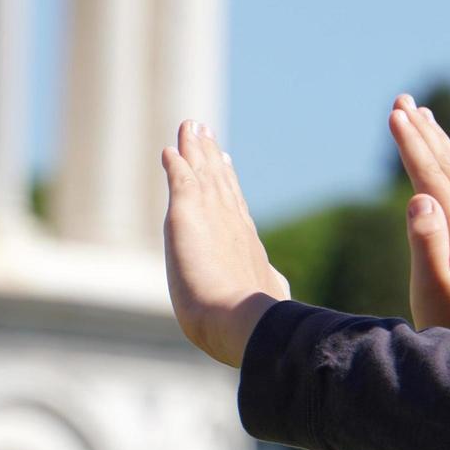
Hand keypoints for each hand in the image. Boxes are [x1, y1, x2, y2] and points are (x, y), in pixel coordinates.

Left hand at [161, 119, 289, 366]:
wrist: (243, 321)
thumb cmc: (254, 323)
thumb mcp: (268, 297)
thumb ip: (271, 287)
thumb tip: (281, 289)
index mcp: (246, 245)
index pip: (234, 206)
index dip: (227, 182)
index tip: (224, 162)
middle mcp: (230, 223)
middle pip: (218, 180)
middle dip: (210, 156)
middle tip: (203, 131)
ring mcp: (211, 216)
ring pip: (200, 173)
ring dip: (193, 149)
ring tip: (190, 126)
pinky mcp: (187, 214)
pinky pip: (179, 181)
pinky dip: (175, 165)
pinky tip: (168, 150)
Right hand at [388, 94, 449, 344]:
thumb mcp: (431, 285)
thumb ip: (425, 240)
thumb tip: (418, 197)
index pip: (429, 172)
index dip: (409, 142)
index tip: (393, 113)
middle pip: (447, 162)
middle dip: (423, 130)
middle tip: (403, 99)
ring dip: (439, 141)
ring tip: (423, 116)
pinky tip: (447, 160)